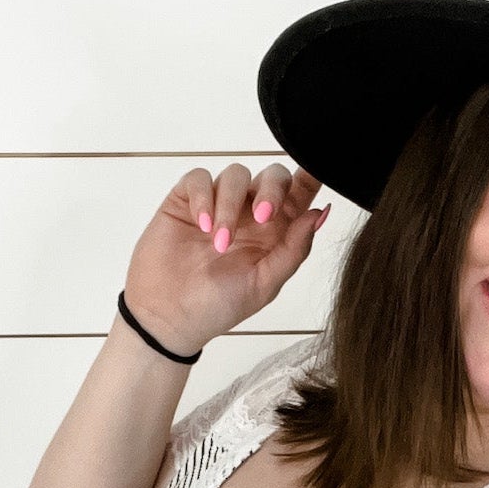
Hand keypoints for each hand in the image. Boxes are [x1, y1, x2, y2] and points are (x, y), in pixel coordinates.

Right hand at [122, 162, 330, 354]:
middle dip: (272, 189)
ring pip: (236, 174)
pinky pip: (199, 178)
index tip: (316, 169)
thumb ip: (294, 250)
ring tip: (220, 243)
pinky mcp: (185, 200)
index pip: (299, 195)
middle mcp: (250, 213)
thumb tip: (320, 214)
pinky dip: (204, 197)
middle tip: (264, 217)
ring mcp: (218, 204)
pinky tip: (202, 225)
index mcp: (275, 232)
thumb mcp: (264, 284)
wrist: (169, 317)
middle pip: (272, 176)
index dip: (310, 177)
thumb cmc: (218, 306)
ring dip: (232, 206)